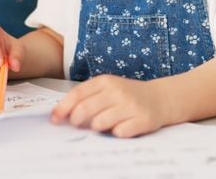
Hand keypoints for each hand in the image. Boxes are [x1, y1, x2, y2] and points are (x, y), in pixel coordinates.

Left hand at [50, 75, 169, 137]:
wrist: (161, 98)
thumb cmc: (128, 96)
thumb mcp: (108, 89)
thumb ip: (86, 98)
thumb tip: (60, 114)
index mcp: (106, 81)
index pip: (77, 94)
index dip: (63, 108)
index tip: (54, 119)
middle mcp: (118, 91)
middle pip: (85, 109)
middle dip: (76, 120)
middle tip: (78, 124)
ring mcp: (131, 105)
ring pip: (99, 123)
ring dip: (97, 127)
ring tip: (104, 124)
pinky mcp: (142, 120)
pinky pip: (118, 133)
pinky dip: (116, 133)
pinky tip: (121, 127)